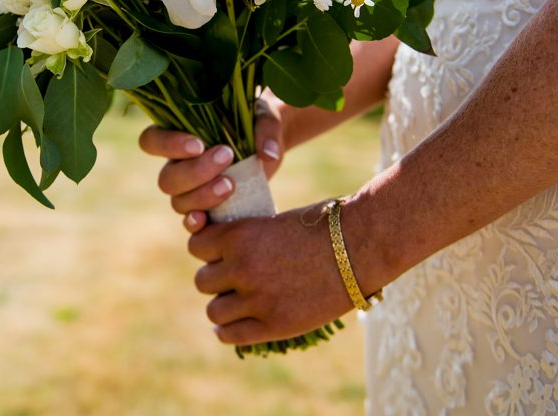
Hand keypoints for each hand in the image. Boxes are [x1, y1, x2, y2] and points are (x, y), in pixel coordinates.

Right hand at [138, 91, 285, 232]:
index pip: (151, 140)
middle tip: (226, 156)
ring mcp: (189, 192)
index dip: (167, 145)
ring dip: (203, 196)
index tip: (199, 145)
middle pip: (167, 179)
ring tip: (231, 184)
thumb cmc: (258, 124)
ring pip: (178, 202)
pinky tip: (208, 220)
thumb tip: (268, 154)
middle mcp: (177, 165)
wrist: (269, 147)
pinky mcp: (205, 210)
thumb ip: (266, 129)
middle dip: (195, 172)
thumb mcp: (265, 117)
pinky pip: (191, 223)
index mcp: (178, 135)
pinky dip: (196, 224)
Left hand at [188, 202, 354, 345]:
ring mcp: (258, 299)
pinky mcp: (275, 325)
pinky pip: (231, 335)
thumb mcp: (274, 221)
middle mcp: (242, 268)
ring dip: (223, 305)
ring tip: (238, 302)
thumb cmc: (322, 226)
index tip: (220, 252)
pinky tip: (236, 325)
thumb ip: (246, 239)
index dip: (208, 249)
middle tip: (234, 278)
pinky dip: (228, 331)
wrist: (360, 246)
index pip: (197, 246)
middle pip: (203, 280)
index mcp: (239, 235)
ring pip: (214, 311)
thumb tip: (219, 252)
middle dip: (217, 278)